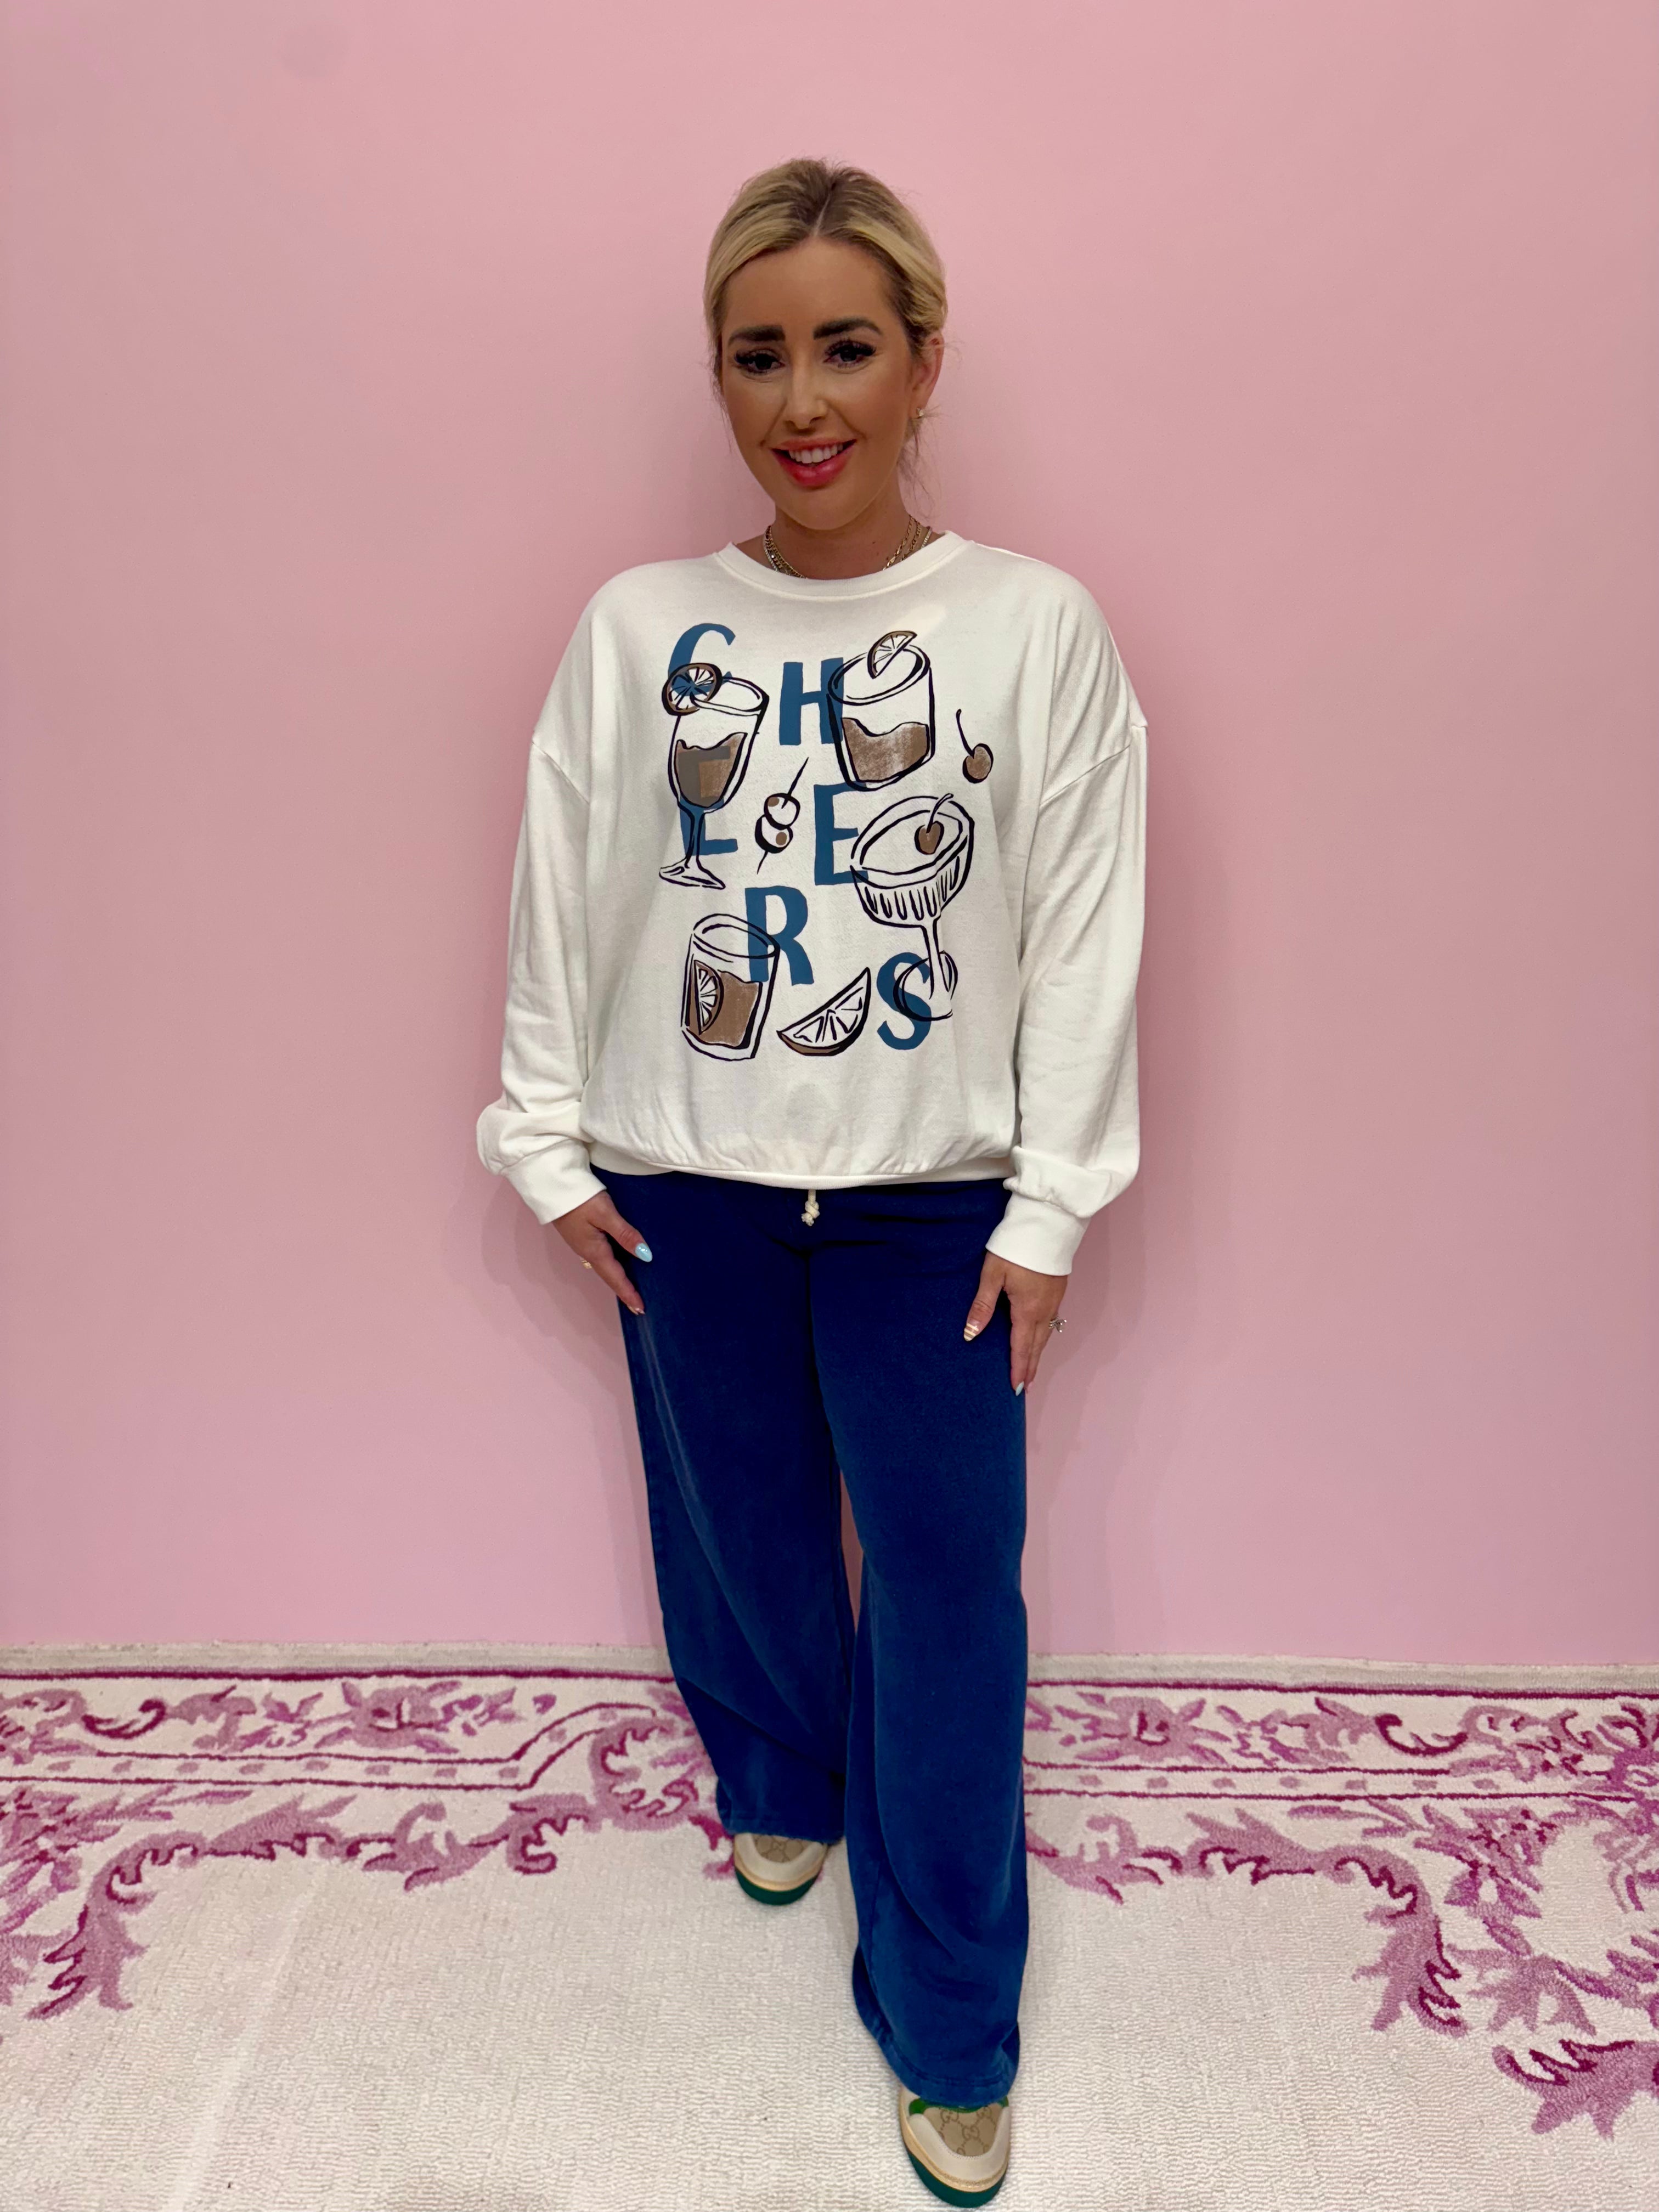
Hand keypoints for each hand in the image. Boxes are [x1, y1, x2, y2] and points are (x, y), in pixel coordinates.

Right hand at [554, 1192, 650, 1315]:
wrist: (551, 1185)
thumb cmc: (579, 1198)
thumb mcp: (605, 1214)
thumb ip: (625, 1234)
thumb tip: (645, 1255)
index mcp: (594, 1250)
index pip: (616, 1277)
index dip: (629, 1293)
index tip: (640, 1310)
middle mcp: (587, 1251)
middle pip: (610, 1275)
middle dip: (623, 1289)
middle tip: (636, 1304)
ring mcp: (582, 1242)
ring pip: (605, 1265)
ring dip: (617, 1278)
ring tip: (629, 1287)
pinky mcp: (580, 1233)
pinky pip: (600, 1254)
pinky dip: (611, 1264)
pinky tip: (617, 1260)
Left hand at [963, 1252, 1066, 1393]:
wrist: (1048, 1223)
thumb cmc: (1016, 1246)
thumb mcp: (993, 1274)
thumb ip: (982, 1305)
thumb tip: (970, 1334)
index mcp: (1027, 1310)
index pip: (1021, 1348)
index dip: (1018, 1369)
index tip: (1016, 1389)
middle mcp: (1043, 1310)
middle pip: (1036, 1346)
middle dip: (1030, 1368)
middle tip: (1025, 1388)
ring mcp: (1053, 1300)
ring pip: (1045, 1335)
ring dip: (1037, 1354)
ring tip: (1031, 1370)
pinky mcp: (1057, 1290)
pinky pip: (1050, 1322)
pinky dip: (1043, 1337)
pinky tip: (1039, 1338)